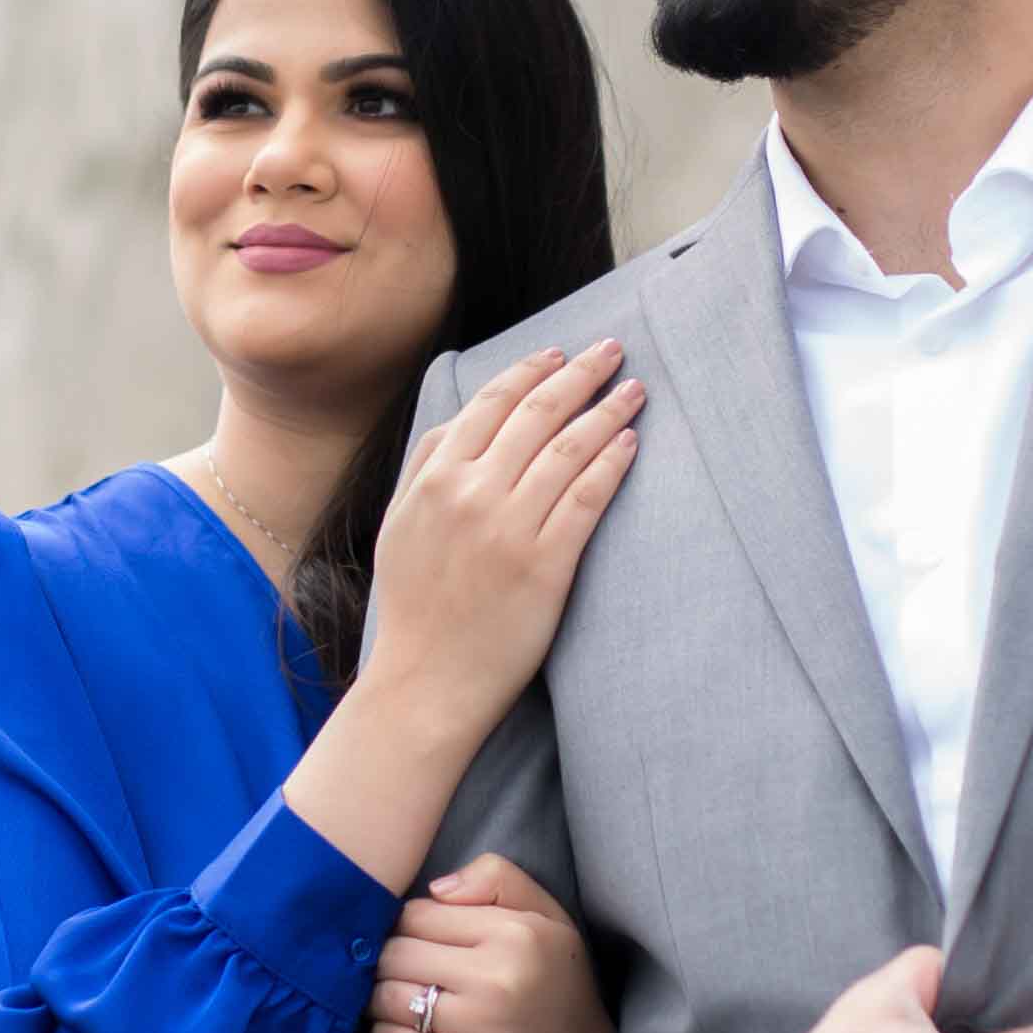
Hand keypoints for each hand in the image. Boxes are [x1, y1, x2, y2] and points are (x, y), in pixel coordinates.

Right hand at [356, 343, 642, 732]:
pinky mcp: (545, 564)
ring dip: (607, 410)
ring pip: (569, 448)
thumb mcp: (398, 525)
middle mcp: (470, 494)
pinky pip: (586, 497)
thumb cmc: (413, 607)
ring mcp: (508, 527)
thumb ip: (425, 466)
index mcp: (434, 479)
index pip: (490, 404)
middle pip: (537, 414)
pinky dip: (612, 462)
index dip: (531, 371)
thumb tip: (462, 419)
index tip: (560, 354)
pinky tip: (631, 441)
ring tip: (634, 389)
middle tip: (613, 350)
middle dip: (580, 374)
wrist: (425, 683)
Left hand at [362, 856, 613, 1032]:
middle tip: (411, 968)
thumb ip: (498, 878)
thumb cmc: (555, 978)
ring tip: (409, 995)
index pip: (418, 913)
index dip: (413, 923)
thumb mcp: (547, 916)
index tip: (427, 938)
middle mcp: (497, 979)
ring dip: (385, 996)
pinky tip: (414, 1028)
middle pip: (395, 953)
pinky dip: (389, 1031)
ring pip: (386, 996)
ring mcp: (478, 1028)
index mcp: (517, 934)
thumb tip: (435, 888)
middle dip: (393, 959)